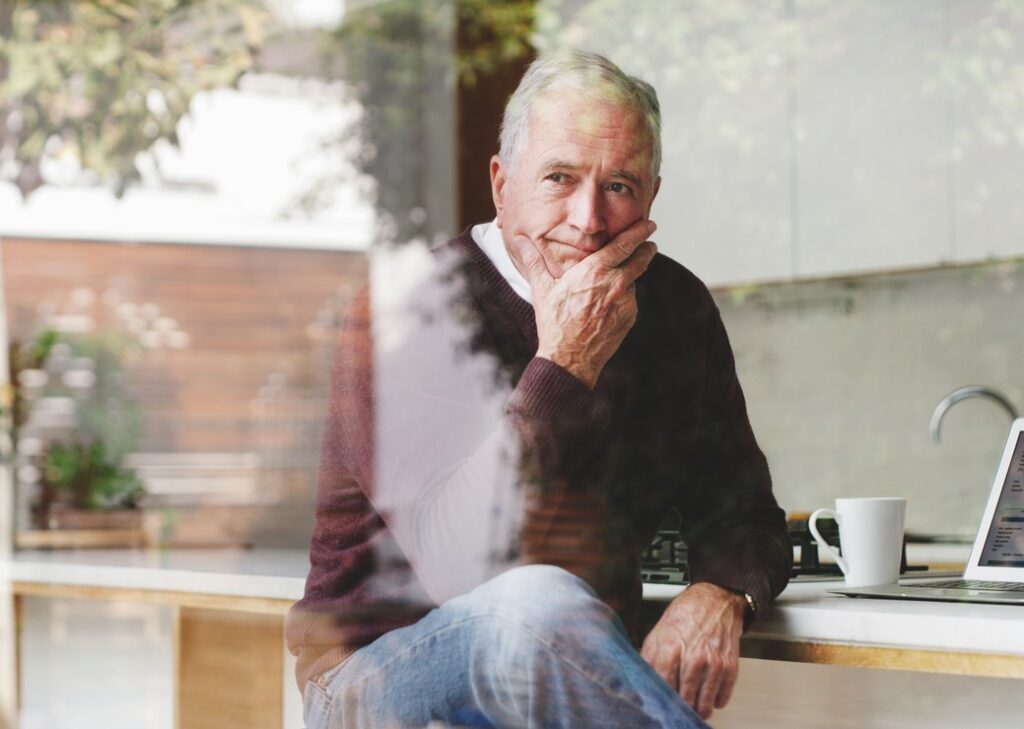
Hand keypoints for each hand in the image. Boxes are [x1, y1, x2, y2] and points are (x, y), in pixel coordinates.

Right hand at [509, 220, 657, 388]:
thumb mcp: (542, 290)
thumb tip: (520, 241)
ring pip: (633, 280)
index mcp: (594, 271)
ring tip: (616, 280)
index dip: (639, 232)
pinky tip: (609, 303)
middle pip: (640, 258)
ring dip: (629, 276)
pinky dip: (624, 296)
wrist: (569, 359)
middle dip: (646, 248)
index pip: (624, 245)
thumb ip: (534, 261)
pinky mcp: (630, 316)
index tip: (649, 225)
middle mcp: (614, 283)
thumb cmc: (554, 324)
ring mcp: (625, 301)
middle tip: (648, 243)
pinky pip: (630, 300)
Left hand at [640, 581, 745, 720]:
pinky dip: (716, 701)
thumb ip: (649, 656)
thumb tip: (641, 677)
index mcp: (670, 649)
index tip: (662, 702)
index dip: (661, 698)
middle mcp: (692, 658)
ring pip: (703, 703)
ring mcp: (712, 663)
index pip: (662, 686)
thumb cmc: (686, 614)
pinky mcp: (729, 666)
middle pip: (683, 699)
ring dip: (698, 709)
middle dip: (680, 706)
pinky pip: (722, 696)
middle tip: (678, 706)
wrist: (715, 600)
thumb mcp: (659, 631)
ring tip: (694, 708)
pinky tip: (710, 697)